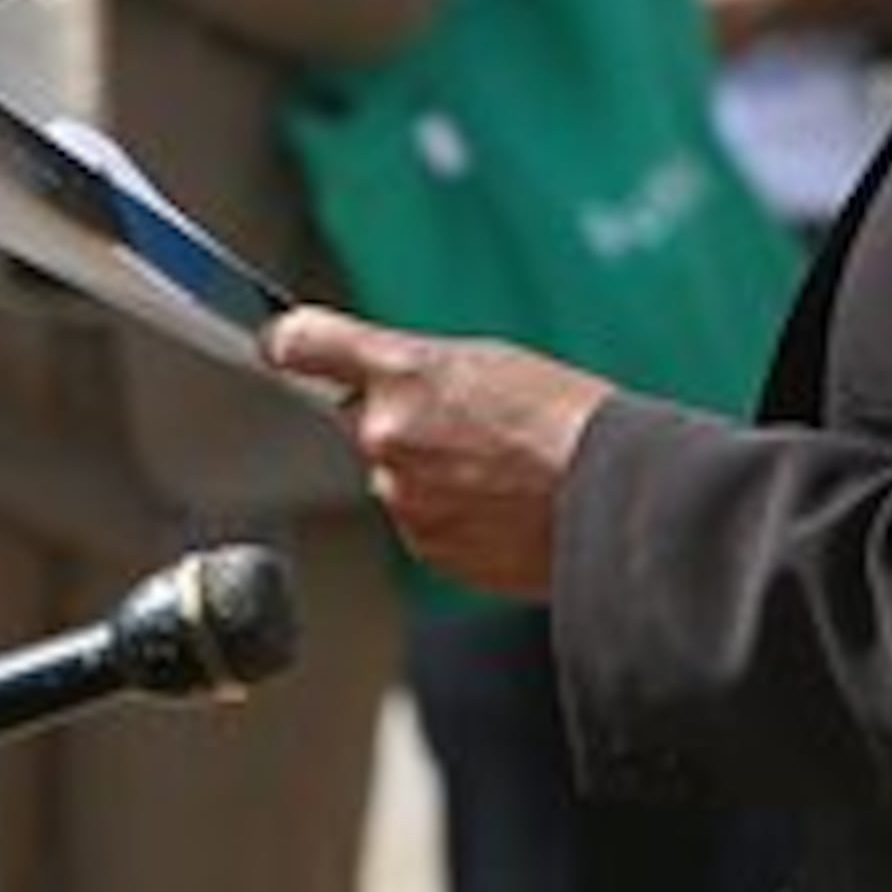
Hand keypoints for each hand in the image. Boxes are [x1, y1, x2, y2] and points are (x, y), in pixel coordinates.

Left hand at [263, 308, 611, 601]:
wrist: (610, 500)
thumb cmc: (569, 422)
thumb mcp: (492, 364)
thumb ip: (420, 373)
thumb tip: (389, 387)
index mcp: (404, 373)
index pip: (305, 343)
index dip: (291, 343)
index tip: (281, 346)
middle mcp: (387, 434)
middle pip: (366, 420)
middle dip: (405, 423)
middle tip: (473, 427)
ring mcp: (401, 497)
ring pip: (397, 477)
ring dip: (433, 474)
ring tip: (503, 471)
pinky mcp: (423, 548)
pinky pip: (424, 523)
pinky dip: (454, 516)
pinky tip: (503, 505)